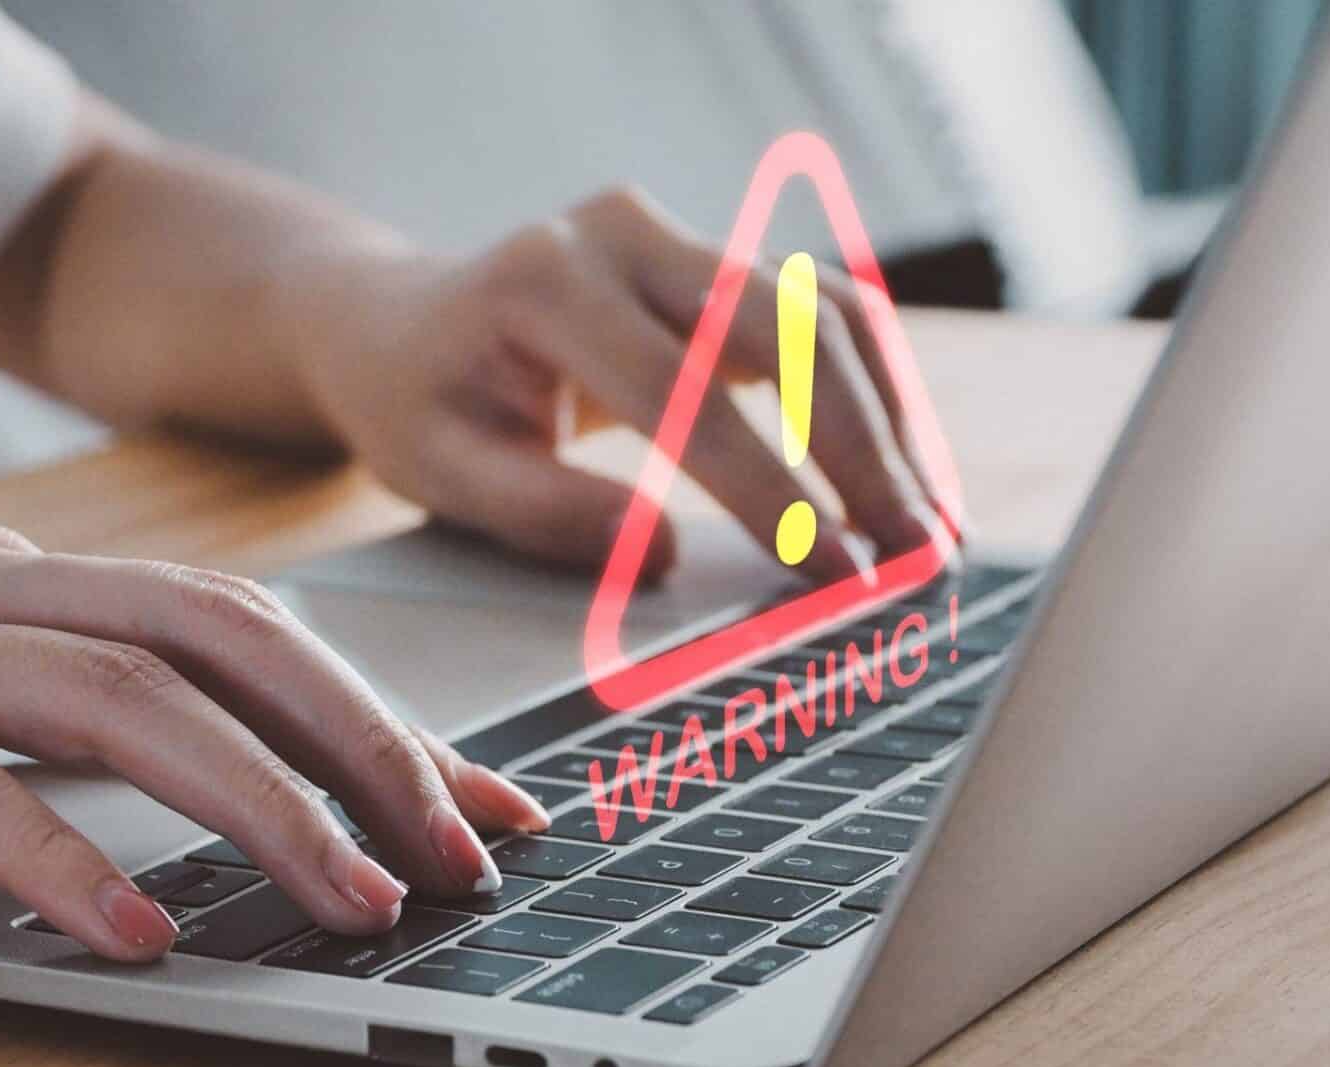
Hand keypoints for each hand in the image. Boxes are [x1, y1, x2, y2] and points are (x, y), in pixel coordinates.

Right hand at [0, 529, 546, 959]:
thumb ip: (55, 714)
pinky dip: (53, 857)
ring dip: (253, 804)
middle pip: (216, 639)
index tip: (481, 801)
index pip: (241, 627)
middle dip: (360, 745)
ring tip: (350, 902)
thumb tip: (214, 792)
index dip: (377, 710)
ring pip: (111, 701)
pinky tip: (133, 931)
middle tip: (458, 855)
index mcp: (20, 581)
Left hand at [284, 187, 953, 585]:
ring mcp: (676, 237)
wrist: (401, 326)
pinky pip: (817, 316)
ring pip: (820, 314)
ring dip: (887, 423)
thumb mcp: (442, 471)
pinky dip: (872, 394)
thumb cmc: (417, 403)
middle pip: (781, 331)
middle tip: (911, 558)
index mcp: (546, 281)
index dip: (767, 488)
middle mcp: (623, 235)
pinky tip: (905, 471)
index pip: (682, 393)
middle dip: (860, 452)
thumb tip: (662, 559)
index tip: (830, 569)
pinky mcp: (712, 261)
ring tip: (928, 529)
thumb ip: (543, 514)